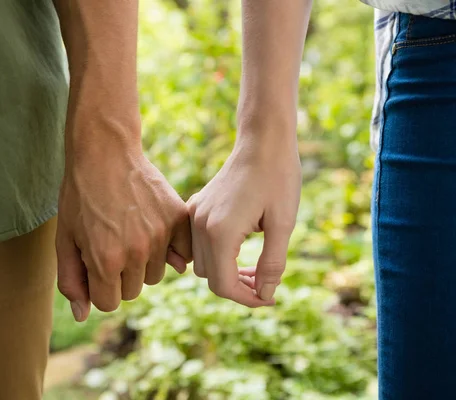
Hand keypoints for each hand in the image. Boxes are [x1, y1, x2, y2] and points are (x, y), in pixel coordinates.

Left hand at [56, 146, 191, 321]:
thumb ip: (71, 281)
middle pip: (132, 291)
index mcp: (104, 261)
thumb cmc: (79, 197)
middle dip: (119, 275)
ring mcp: (160, 235)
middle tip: (111, 243)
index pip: (108, 302)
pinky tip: (154, 230)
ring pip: (155, 275)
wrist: (105, 153)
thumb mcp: (64, 240)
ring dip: (143, 262)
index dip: (98, 284)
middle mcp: (136, 252)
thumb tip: (82, 315)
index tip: (95, 262)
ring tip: (130, 232)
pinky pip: (181, 256)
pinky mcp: (177, 219)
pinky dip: (171, 250)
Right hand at [188, 136, 300, 305]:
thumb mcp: (283, 224)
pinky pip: (199, 244)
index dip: (247, 299)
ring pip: (202, 263)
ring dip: (227, 273)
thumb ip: (272, 264)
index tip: (270, 299)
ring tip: (256, 270)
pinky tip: (241, 250)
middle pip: (210, 277)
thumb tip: (265, 294)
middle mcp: (200, 225)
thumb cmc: (278, 178)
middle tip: (267, 285)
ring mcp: (195, 215)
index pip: (223, 285)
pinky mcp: (196, 207)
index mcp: (220, 232)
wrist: (263, 141)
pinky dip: (218, 256)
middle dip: (238, 288)